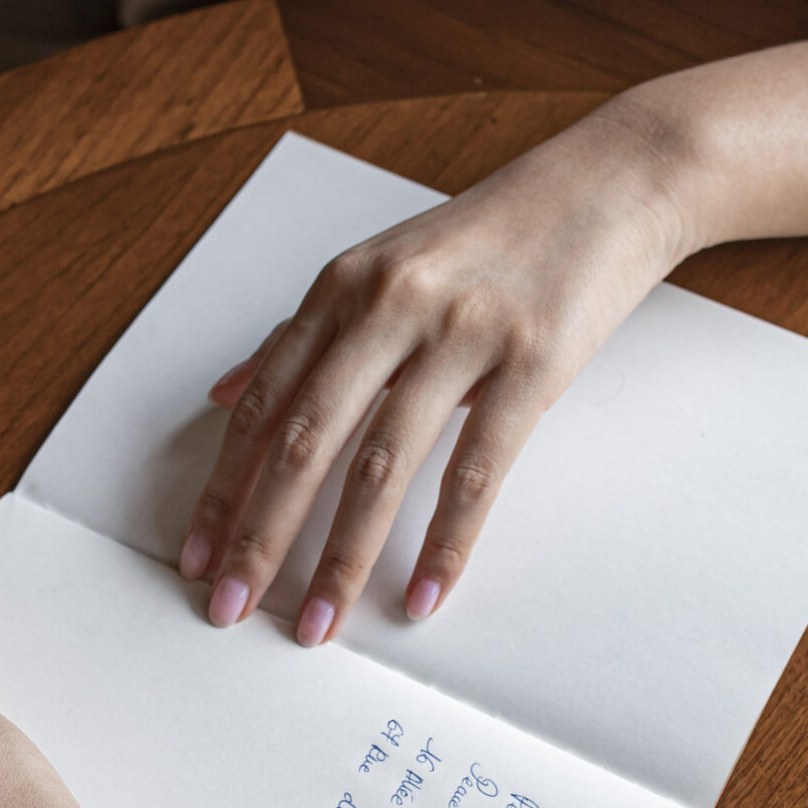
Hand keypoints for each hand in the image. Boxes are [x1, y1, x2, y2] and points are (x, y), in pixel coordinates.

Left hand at [177, 100, 700, 643]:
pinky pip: (476, 471)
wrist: (612, 182)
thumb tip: (226, 393)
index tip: (195, 555)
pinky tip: (421, 596)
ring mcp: (462, 334)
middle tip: (227, 608)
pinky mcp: (530, 363)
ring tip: (318, 625)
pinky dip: (445, 543)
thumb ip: (308, 332)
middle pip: (305, 442)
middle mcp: (390, 306)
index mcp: (345, 285)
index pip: (263, 403)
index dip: (223, 486)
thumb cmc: (499, 232)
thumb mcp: (386, 265)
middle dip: (259, 538)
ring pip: (382, 466)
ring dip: (341, 558)